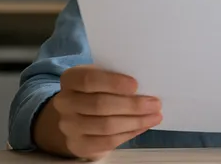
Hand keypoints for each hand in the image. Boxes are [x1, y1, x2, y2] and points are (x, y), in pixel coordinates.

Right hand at [37, 65, 161, 160]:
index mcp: (70, 79)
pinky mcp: (78, 145)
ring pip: (106, 126)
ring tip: (155, 116)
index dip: (113, 83)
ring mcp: (69, 126)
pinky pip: (107, 142)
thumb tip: (147, 83)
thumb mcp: (101, 75)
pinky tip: (143, 126)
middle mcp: (64, 102)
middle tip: (155, 103)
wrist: (76, 115)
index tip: (136, 85)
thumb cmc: (96, 89)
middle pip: (100, 105)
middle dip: (132, 105)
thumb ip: (117, 76)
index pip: (89, 80)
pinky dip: (129, 134)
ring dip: (135, 121)